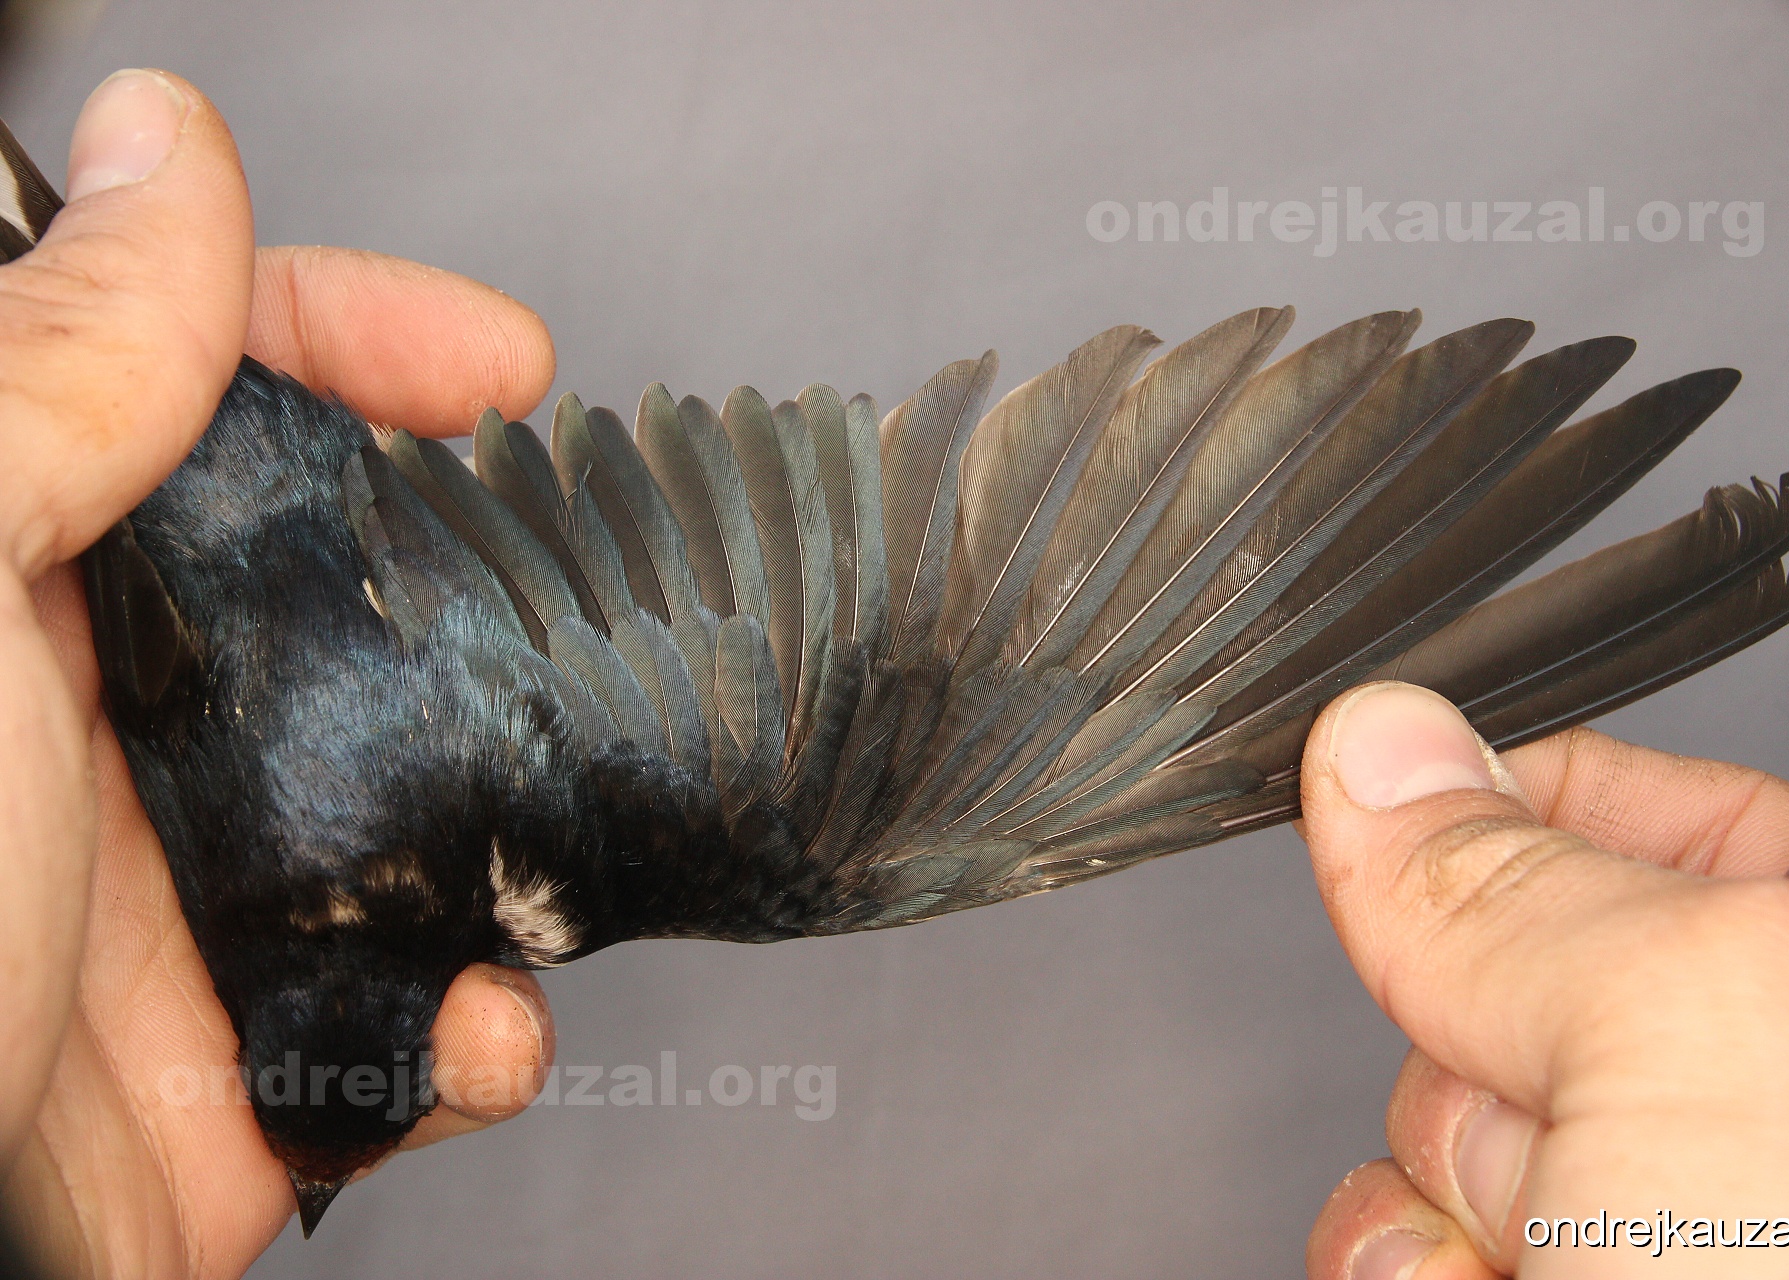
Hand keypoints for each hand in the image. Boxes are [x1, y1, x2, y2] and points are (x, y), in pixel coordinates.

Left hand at [0, 70, 558, 1275]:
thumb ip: (58, 362)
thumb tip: (160, 147)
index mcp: (8, 584)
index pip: (192, 386)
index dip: (345, 331)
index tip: (491, 357)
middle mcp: (96, 730)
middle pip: (348, 585)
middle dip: (485, 590)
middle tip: (577, 599)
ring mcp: (181, 896)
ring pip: (421, 799)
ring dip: (518, 829)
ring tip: (522, 846)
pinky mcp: (244, 1061)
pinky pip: (421, 1010)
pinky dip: (482, 1027)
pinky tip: (468, 1029)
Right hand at [1299, 681, 1788, 1278]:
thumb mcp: (1686, 1032)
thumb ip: (1536, 879)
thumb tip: (1382, 748)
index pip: (1687, 818)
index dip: (1533, 802)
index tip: (1420, 810)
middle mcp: (1762, 1108)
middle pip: (1518, 976)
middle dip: (1477, 1039)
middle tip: (1556, 1121)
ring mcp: (1636, 1214)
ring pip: (1437, 1115)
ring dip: (1434, 1180)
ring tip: (1537, 1257)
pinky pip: (1398, 1234)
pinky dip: (1401, 1268)